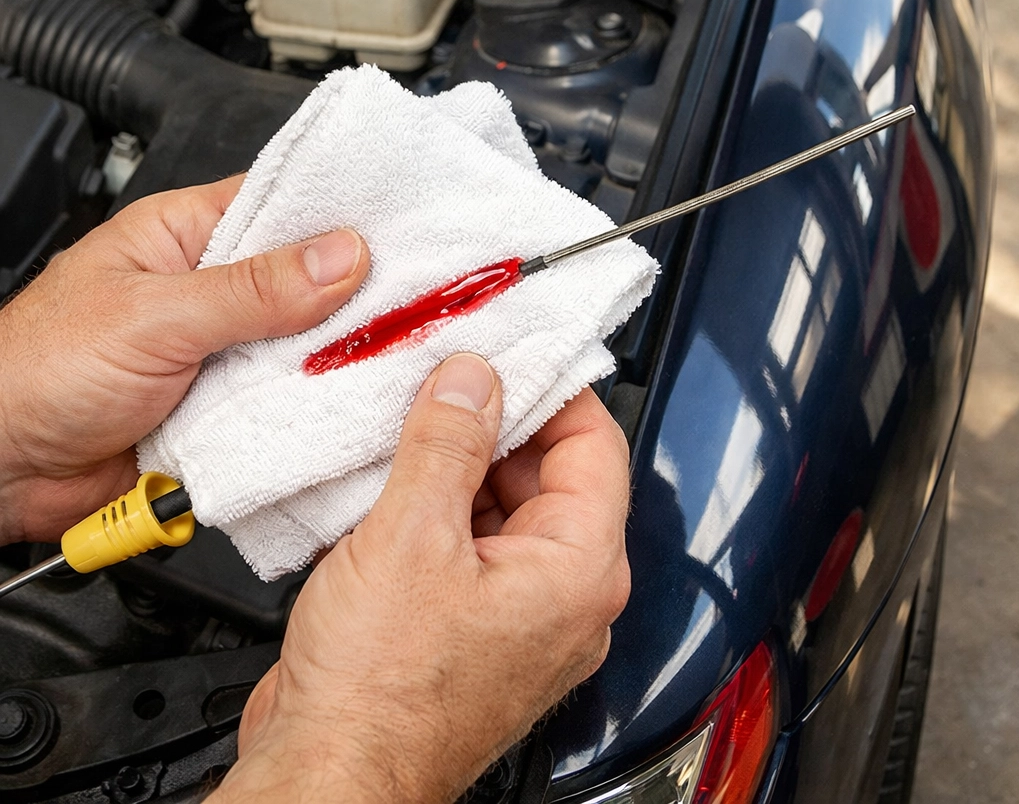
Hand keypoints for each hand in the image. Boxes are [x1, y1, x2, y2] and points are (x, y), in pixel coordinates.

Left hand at [0, 176, 368, 543]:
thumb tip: (339, 256)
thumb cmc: (35, 369)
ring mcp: (224, 352)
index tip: (402, 229)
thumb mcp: (152, 315)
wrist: (0, 472)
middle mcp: (213, 291)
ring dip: (335, 356)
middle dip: (354, 295)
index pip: (282, 205)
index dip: (342, 215)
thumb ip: (250, 290)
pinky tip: (351, 403)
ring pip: (303, 346)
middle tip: (413, 300)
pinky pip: (289, 401)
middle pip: (307, 282)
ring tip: (392, 353)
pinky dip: (315, 406)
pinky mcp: (230, 410)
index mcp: (187, 236)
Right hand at [214, 356, 630, 803]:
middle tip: (445, 378)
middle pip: (549, 469)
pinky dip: (439, 501)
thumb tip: (472, 380)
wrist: (330, 777)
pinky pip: (471, 538)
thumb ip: (448, 443)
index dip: (553, 387)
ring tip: (412, 420)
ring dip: (460, 459)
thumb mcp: (412, 538)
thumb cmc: (381, 698)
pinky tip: (396, 475)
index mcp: (578, 570)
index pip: (595, 443)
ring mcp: (517, 609)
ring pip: (504, 501)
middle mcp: (562, 593)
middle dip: (496, 420)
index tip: (510, 350)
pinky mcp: (471, 620)